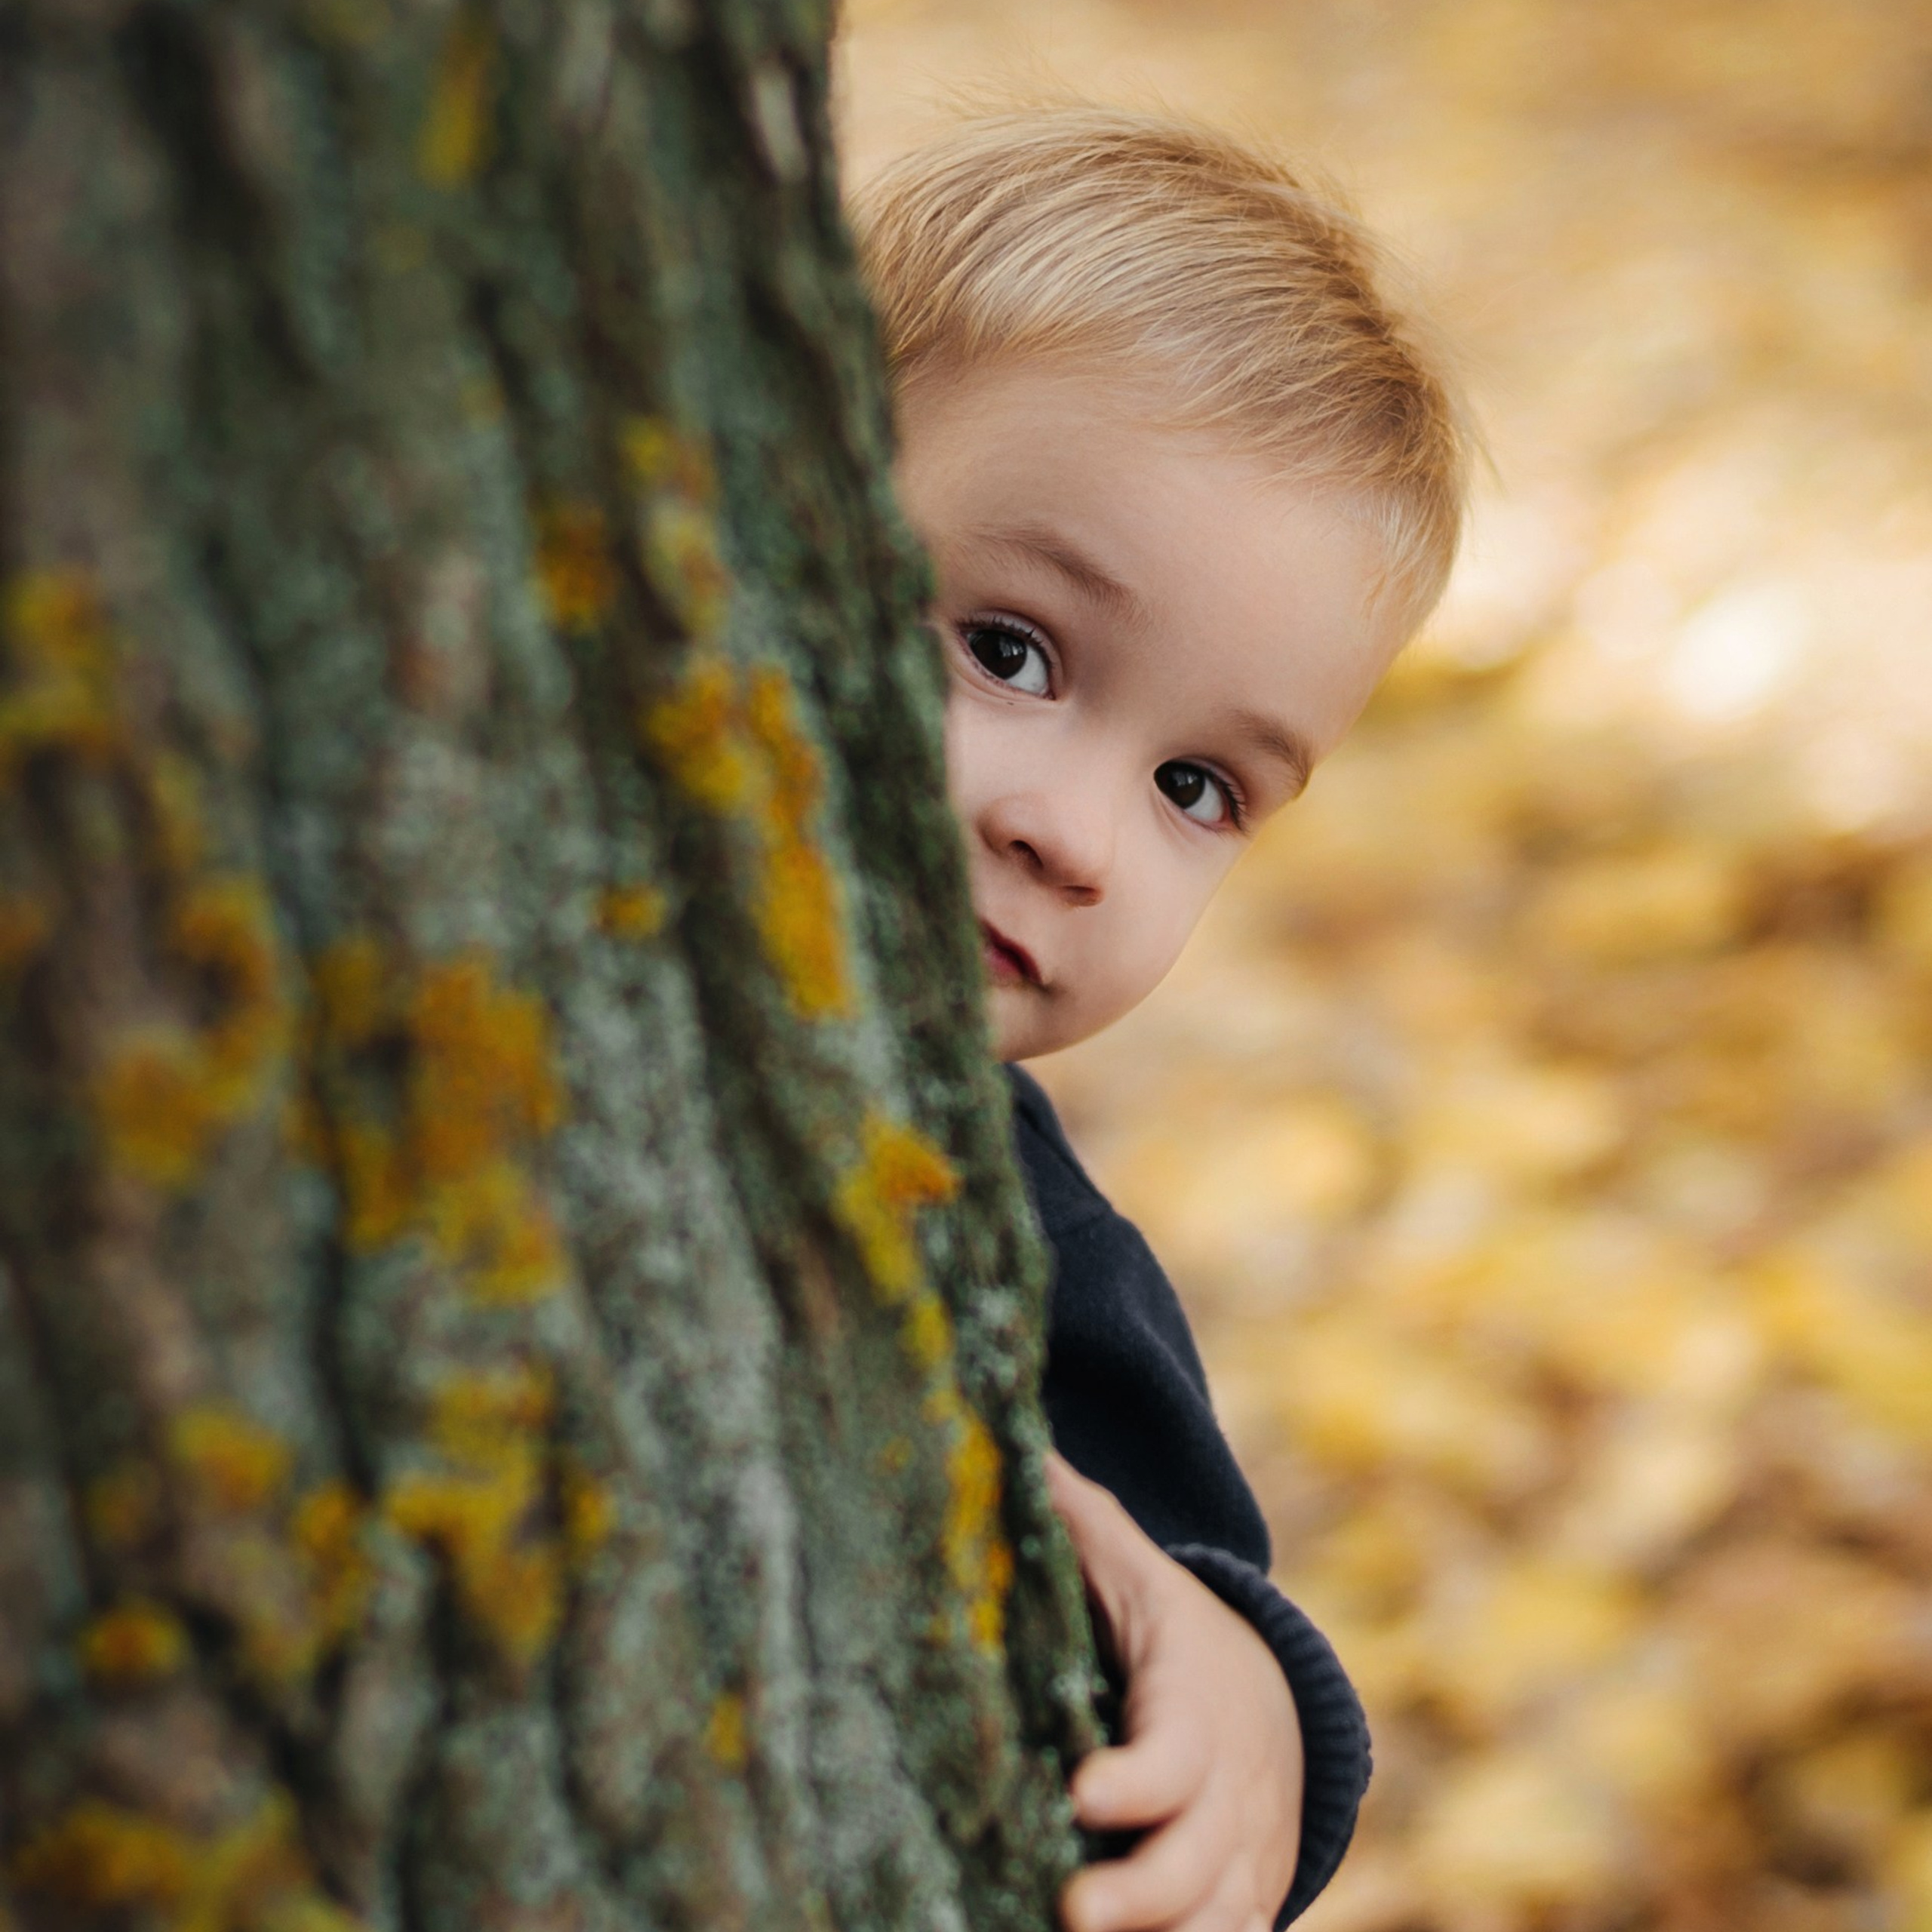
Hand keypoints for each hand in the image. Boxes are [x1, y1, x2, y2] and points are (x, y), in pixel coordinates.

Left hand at [1048, 1453, 1302, 1931]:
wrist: (1278, 1697)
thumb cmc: (1179, 1632)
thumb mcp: (1139, 1573)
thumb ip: (1080, 1518)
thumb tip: (1014, 1441)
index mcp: (1193, 1709)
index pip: (1175, 1753)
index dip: (1136, 1778)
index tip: (1082, 1791)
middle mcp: (1226, 1794)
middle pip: (1195, 1859)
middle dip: (1140, 1895)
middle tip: (1071, 1914)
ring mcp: (1241, 1857)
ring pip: (1217, 1919)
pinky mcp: (1246, 1898)